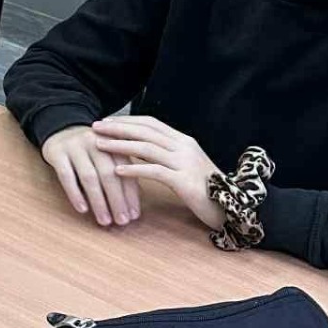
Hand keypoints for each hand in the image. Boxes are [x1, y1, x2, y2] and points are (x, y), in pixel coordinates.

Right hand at [40, 125, 140, 228]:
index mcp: (113, 143)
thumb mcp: (108, 155)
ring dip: (98, 201)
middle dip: (117, 200)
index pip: (125, 171)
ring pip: (89, 177)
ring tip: (104, 220)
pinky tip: (82, 209)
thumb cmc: (89, 149)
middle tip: (121, 221)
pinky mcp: (57, 152)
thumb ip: (122, 173)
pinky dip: (75, 194)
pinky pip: (66, 176)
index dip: (131, 194)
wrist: (60, 128)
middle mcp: (95, 142)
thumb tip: (133, 204)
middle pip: (108, 174)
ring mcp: (75, 147)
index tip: (134, 215)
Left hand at [91, 116, 223, 231]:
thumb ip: (167, 154)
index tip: (106, 121)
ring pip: (147, 148)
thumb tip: (140, 147)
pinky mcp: (184, 180)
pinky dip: (134, 169)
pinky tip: (117, 171)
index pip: (151, 123)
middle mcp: (184, 146)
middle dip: (118, 128)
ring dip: (120, 145)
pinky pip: (154, 171)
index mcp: (183, 140)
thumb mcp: (185, 165)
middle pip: (145, 131)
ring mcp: (184, 162)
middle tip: (95, 127)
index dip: (127, 120)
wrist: (232, 206)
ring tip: (99, 145)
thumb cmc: (205, 188)